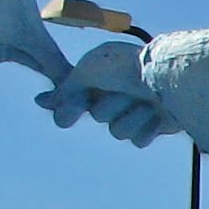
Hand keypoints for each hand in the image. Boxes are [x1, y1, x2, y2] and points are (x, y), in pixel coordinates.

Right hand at [37, 40, 176, 145]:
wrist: (169, 75)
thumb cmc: (127, 67)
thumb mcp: (88, 71)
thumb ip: (65, 89)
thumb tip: (40, 102)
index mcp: (101, 78)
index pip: (76, 102)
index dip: (71, 109)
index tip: (65, 118)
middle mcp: (118, 94)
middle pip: (98, 117)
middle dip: (111, 105)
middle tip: (125, 91)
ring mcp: (137, 109)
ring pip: (119, 132)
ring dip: (132, 116)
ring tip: (147, 100)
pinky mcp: (156, 125)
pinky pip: (138, 141)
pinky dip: (147, 127)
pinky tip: (158, 114)